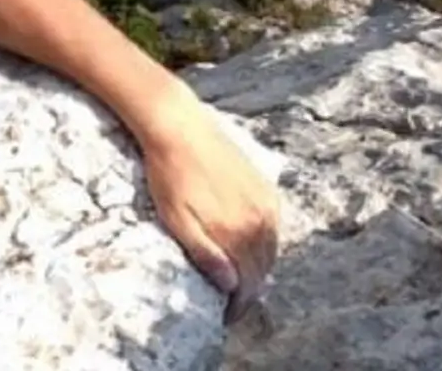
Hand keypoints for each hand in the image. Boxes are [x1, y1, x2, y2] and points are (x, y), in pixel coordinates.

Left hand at [137, 101, 278, 323]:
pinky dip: (264, 245)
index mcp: (239, 232)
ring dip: (258, 269)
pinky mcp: (265, 188)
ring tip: (241, 280)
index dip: (237, 306)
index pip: (247, 285)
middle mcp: (261, 220)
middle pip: (262, 271)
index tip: (226, 316)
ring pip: (270, 251)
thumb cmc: (169, 174)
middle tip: (232, 304)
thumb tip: (231, 286)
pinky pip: (273, 228)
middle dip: (248, 291)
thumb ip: (205, 254)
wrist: (179, 126)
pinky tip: (250, 247)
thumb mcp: (176, 219)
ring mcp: (266, 203)